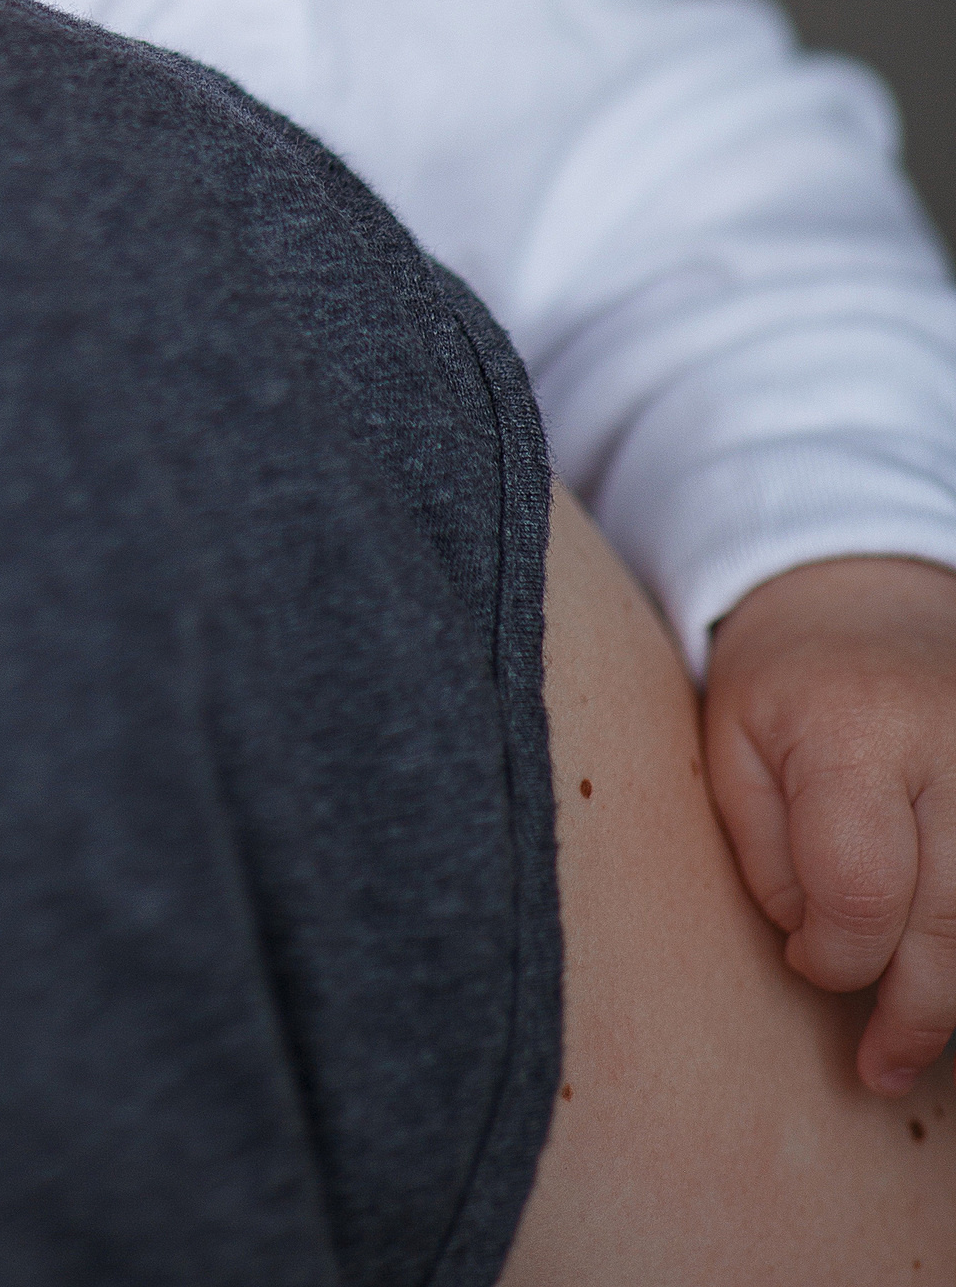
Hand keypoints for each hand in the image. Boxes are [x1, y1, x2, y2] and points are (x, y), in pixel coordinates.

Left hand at [704, 553, 955, 1094]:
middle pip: (951, 922)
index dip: (834, 954)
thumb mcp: (731, 746)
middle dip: (914, 1012)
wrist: (867, 597)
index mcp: (857, 731)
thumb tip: (819, 950)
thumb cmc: (782, 681)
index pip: (861, 888)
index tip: (806, 958)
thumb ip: (765, 856)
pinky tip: (945, 973)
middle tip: (879, 1069)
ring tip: (914, 1044)